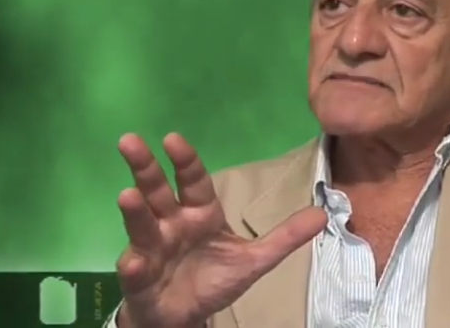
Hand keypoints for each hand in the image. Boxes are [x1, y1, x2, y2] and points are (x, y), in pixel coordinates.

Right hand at [114, 133, 326, 327]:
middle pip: (156, 191)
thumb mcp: (255, 259)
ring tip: (126, 195)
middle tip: (130, 142)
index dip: (185, 161)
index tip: (173, 139)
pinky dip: (133, 267)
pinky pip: (136, 272)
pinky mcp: (140, 280)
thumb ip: (285, 236)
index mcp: (199, 214)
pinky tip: (133, 261)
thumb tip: (323, 214)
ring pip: (141, 225)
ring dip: (135, 211)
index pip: (193, 181)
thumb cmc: (214, 279)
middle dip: (144, 168)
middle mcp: (171, 225)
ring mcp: (151, 250)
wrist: (185, 316)